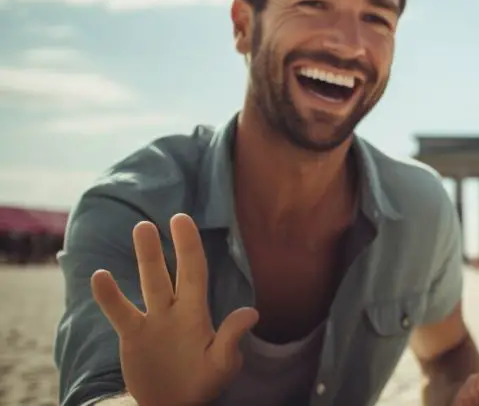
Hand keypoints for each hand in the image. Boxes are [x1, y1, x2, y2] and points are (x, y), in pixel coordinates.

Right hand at [91, 213, 258, 405]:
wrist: (171, 404)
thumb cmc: (202, 383)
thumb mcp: (222, 365)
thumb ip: (231, 339)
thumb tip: (252, 313)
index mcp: (197, 314)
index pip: (195, 273)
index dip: (190, 247)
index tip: (183, 220)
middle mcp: (175, 311)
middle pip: (172, 272)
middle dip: (171, 245)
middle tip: (167, 217)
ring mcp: (153, 321)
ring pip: (148, 283)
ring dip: (145, 258)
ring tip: (142, 229)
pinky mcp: (133, 336)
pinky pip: (120, 312)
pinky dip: (109, 296)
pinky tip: (99, 276)